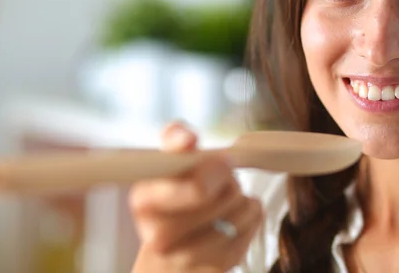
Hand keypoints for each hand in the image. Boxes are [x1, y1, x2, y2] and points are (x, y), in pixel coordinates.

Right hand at [129, 122, 263, 272]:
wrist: (168, 256)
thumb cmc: (171, 199)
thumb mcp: (165, 167)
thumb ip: (174, 141)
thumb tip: (187, 139)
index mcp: (144, 202)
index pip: (198, 187)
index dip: (216, 169)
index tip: (223, 161)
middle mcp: (160, 236)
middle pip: (226, 194)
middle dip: (229, 179)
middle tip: (220, 178)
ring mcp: (190, 257)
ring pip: (242, 206)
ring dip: (240, 196)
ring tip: (223, 200)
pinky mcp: (218, 266)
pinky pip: (254, 221)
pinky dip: (251, 212)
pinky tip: (233, 216)